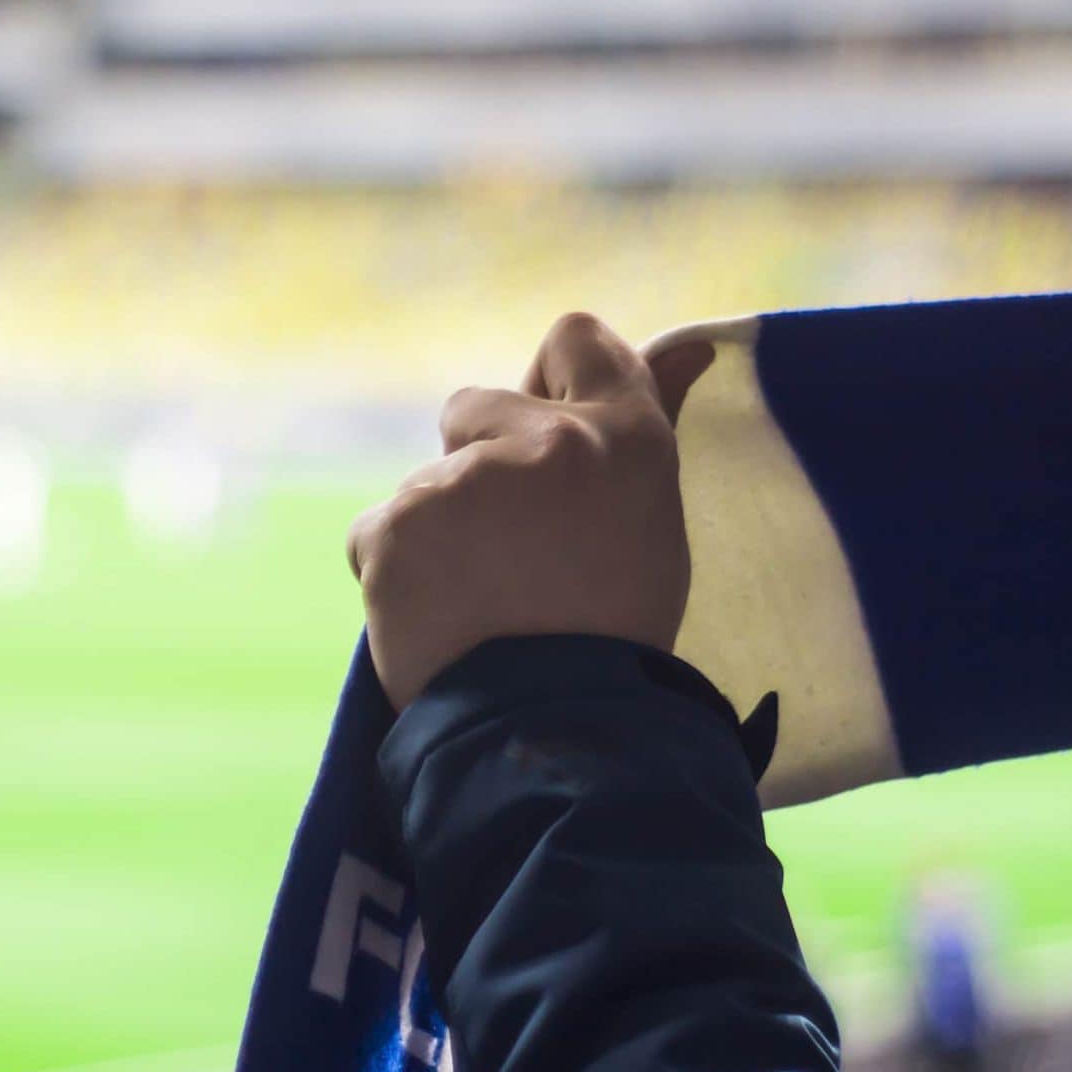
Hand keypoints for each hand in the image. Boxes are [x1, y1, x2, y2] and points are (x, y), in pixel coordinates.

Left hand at [347, 313, 692, 707]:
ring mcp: (464, 480)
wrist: (557, 733)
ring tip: (479, 604)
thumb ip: (642, 431)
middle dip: (476, 464)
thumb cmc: (618, 638)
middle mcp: (547, 440)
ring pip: (424, 483)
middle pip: (471, 408)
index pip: (573, 338)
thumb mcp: (653, 526)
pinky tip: (438, 620)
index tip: (544, 444)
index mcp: (627, 436)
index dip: (548, 387)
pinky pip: (378, 533)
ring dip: (437, 531)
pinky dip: (395, 573)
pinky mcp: (397, 525)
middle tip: (510, 551)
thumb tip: (693, 348)